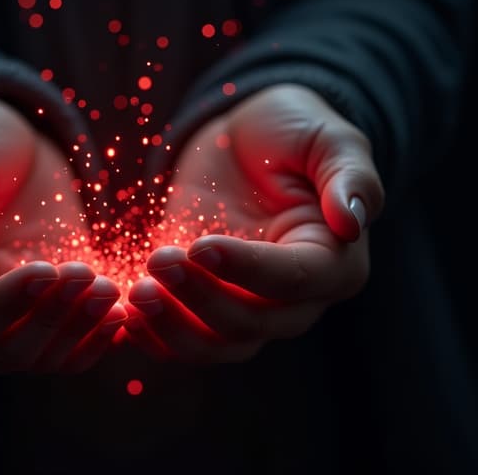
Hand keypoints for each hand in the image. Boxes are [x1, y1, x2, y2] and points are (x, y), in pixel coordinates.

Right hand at [0, 97, 125, 372]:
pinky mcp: (52, 313)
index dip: (9, 302)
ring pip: (42, 358)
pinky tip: (123, 311)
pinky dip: (99, 340)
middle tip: (89, 275)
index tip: (47, 267)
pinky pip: (73, 352)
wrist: (22, 143)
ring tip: (112, 288)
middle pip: (5, 352)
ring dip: (81, 330)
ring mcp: (12, 318)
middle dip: (52, 318)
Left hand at [124, 84, 384, 362]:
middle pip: (251, 323)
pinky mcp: (204, 300)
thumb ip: (350, 176)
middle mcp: (293, 298)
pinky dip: (154, 336)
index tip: (200, 246)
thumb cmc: (291, 131)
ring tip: (136, 293)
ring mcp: (245, 303)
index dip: (247, 270)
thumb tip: (353, 220)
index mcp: (333, 262)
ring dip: (173, 328)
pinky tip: (124, 315)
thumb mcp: (329, 139)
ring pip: (215, 345)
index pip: (294, 281)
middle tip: (159, 260)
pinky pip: (182, 339)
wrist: (246, 138)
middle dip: (201, 298)